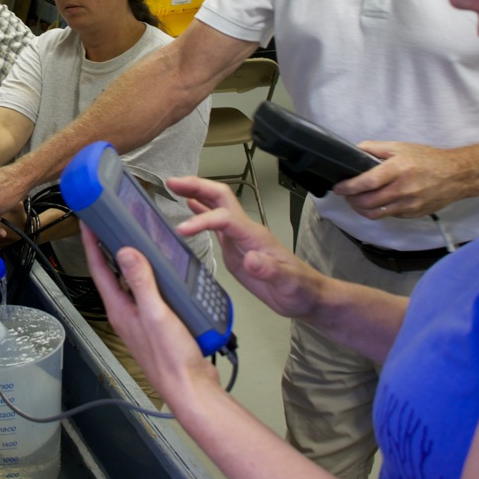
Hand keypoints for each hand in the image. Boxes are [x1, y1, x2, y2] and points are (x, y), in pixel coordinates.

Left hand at [80, 226, 220, 402]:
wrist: (191, 387)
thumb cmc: (171, 360)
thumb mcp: (156, 314)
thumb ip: (141, 282)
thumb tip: (125, 253)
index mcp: (120, 309)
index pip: (99, 270)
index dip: (91, 244)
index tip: (87, 223)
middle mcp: (127, 313)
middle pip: (113, 274)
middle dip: (109, 249)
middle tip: (112, 225)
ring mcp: (142, 319)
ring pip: (133, 283)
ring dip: (133, 263)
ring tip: (137, 241)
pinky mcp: (159, 324)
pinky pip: (152, 294)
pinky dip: (155, 278)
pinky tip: (166, 273)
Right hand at [166, 175, 325, 318]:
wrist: (305, 295)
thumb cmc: (299, 289)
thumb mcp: (288, 283)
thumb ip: (270, 270)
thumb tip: (250, 259)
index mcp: (254, 236)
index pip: (224, 218)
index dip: (202, 220)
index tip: (182, 229)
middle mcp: (245, 230)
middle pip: (220, 198)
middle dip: (197, 186)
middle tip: (172, 182)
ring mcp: (239, 236)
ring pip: (216, 206)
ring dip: (195, 193)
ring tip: (173, 186)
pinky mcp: (235, 246)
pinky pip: (215, 222)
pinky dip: (200, 211)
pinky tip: (190, 205)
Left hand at [334, 141, 478, 219]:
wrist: (456, 175)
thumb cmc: (428, 159)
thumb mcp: (401, 147)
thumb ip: (375, 148)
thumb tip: (355, 150)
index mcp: (397, 169)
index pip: (366, 182)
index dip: (349, 187)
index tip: (338, 188)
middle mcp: (402, 189)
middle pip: (367, 202)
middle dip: (351, 200)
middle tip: (346, 194)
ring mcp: (408, 204)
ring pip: (375, 213)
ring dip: (361, 209)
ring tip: (356, 201)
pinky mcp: (413, 214)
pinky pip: (389, 215)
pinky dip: (378, 211)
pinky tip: (376, 203)